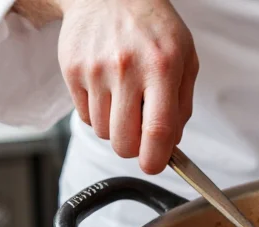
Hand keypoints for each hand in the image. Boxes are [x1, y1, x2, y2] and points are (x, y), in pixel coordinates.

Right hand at [56, 0, 198, 173]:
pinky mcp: (72, 70)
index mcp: (162, 67)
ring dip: (117, 129)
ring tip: (126, 103)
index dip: (156, 158)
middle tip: (141, 134)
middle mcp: (127, 69)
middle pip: (124, 141)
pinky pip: (85, 117)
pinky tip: (109, 92)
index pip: (158, 129)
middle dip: (135, 148)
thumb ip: (183, 106)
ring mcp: (95, 70)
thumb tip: (171, 144)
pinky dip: (99, 114)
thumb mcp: (186, 60)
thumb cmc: (154, 29)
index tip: (155, 165)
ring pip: (103, 132)